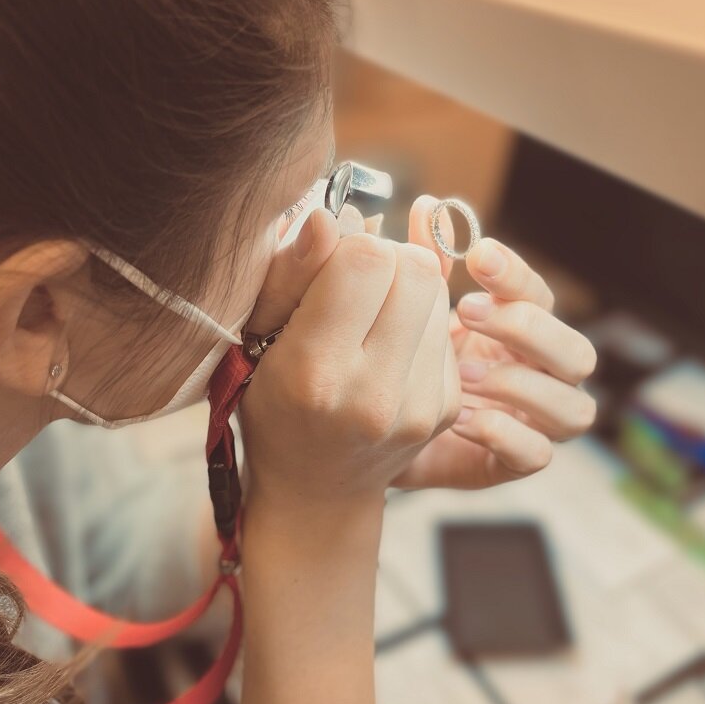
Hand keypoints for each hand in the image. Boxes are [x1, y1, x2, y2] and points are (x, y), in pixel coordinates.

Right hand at [237, 203, 460, 512]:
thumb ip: (293, 272)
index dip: (352, 246)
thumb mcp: (258, 337)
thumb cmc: (275, 403)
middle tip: (357, 284)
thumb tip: (335, 213)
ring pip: (438, 293)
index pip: (368, 260)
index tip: (331, 264)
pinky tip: (390, 349)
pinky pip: (445, 328)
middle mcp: (373, 394)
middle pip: (416, 269)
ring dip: (407, 289)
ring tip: (370, 320)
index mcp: (315, 371)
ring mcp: (417, 407)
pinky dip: (420, 323)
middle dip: (388, 259)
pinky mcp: (444, 410)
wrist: (316, 490)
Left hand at [390, 196, 596, 490]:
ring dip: (522, 385)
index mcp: (517, 331)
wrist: (357, 436)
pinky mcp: (510, 464)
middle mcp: (537, 376)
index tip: (478, 255)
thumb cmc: (392, 363)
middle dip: (527, 329)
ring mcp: (531, 424)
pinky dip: (506, 433)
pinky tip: (461, 417)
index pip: (540, 296)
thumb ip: (423, 263)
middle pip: (577, 352)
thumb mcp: (403, 311)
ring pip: (574, 408)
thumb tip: (427, 204)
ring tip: (462, 371)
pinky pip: (537, 455)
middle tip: (467, 312)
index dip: (517, 276)